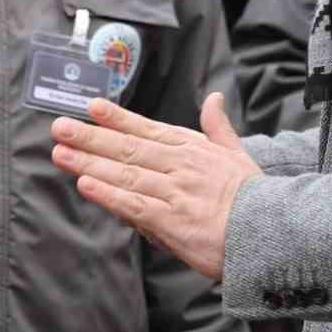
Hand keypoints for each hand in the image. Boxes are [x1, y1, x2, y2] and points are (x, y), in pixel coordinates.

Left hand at [50, 92, 260, 279]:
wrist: (272, 234)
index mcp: (192, 149)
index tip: (91, 107)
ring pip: (124, 174)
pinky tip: (86, 185)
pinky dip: (108, 194)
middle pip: (127, 149)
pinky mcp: (172, 221)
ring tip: (61, 153)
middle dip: (90, 137)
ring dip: (89, 162)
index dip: (117, 118)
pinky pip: (133, 205)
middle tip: (59, 127)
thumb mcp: (239, 154)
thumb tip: (213, 97)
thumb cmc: (255, 197)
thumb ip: (218, 127)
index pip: (147, 130)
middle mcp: (180, 166)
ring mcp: (175, 192)